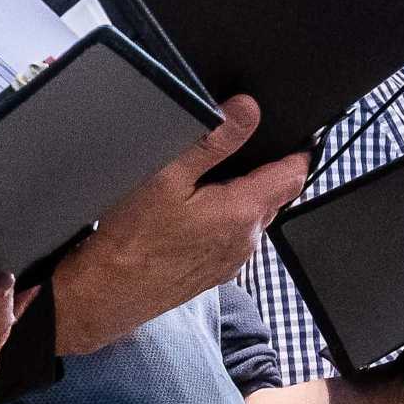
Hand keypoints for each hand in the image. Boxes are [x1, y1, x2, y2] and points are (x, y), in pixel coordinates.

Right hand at [49, 98, 310, 353]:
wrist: (108, 292)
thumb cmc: (131, 238)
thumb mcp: (166, 175)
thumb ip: (212, 141)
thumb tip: (246, 110)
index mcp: (243, 210)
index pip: (293, 175)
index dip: (295, 153)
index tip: (290, 138)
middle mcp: (247, 239)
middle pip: (272, 197)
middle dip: (259, 176)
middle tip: (226, 159)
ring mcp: (232, 260)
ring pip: (250, 221)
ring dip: (237, 203)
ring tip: (199, 191)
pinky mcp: (215, 274)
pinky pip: (230, 242)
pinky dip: (218, 227)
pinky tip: (185, 224)